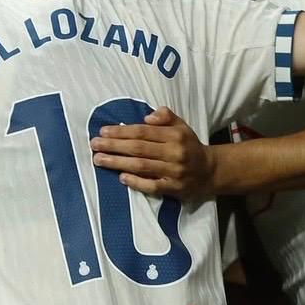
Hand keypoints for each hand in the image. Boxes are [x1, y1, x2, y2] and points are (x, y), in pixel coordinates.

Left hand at [90, 107, 215, 198]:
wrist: (210, 171)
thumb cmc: (189, 146)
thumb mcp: (181, 126)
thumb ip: (165, 116)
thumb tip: (146, 117)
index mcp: (175, 135)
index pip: (143, 132)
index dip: (122, 131)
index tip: (103, 131)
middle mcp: (174, 152)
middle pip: (139, 148)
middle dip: (114, 146)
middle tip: (94, 145)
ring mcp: (174, 172)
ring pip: (142, 166)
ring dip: (118, 163)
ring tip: (99, 160)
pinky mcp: (173, 188)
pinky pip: (152, 186)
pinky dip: (136, 182)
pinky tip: (121, 177)